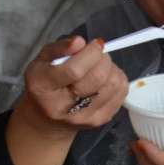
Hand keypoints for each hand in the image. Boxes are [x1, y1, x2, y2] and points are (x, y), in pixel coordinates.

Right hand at [12, 35, 128, 140]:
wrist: (46, 119)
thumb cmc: (44, 81)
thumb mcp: (43, 59)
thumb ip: (60, 48)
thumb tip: (80, 42)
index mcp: (42, 87)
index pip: (74, 70)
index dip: (91, 53)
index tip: (94, 45)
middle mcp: (61, 106)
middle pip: (97, 78)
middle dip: (103, 59)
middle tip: (97, 55)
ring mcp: (82, 117)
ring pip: (113, 85)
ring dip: (112, 69)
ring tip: (100, 67)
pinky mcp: (98, 122)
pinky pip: (121, 93)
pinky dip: (118, 79)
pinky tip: (107, 78)